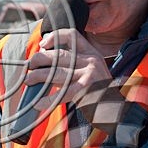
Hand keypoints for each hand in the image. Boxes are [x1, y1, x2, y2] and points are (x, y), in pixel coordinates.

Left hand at [25, 29, 147, 140]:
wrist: (118, 112)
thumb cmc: (98, 94)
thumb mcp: (88, 73)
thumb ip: (71, 66)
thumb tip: (42, 62)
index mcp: (92, 53)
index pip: (72, 35)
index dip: (55, 36)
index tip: (43, 44)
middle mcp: (92, 61)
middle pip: (60, 55)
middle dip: (40, 59)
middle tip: (29, 66)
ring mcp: (91, 75)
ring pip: (58, 73)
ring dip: (39, 76)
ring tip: (29, 81)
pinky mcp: (88, 90)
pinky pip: (62, 94)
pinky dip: (48, 99)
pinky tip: (38, 103)